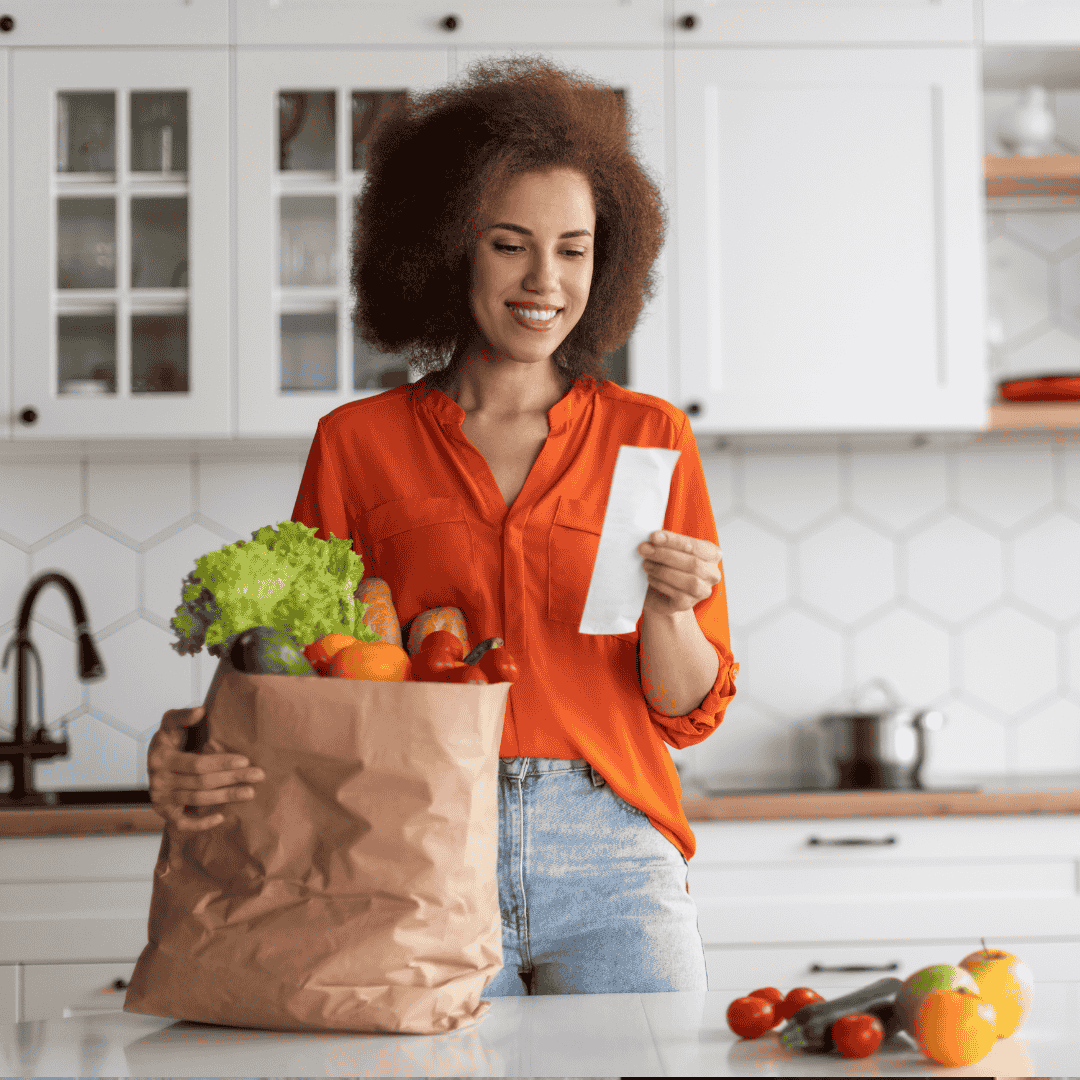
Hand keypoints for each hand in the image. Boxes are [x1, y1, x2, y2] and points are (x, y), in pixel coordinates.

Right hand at [147, 706, 264, 831]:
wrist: (155, 761)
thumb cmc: (170, 740)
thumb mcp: (171, 724)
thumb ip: (183, 716)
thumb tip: (201, 710)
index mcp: (161, 757)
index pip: (197, 764)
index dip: (222, 762)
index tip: (246, 759)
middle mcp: (158, 780)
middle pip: (202, 783)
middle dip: (232, 778)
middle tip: (258, 775)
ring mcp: (160, 798)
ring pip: (198, 800)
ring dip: (226, 797)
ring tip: (250, 792)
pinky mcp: (164, 812)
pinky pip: (183, 823)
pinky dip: (201, 823)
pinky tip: (222, 817)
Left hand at [638, 530, 721, 617]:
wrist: (659, 594)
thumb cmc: (667, 566)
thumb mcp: (668, 550)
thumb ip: (665, 543)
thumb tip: (652, 540)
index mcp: (712, 554)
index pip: (696, 546)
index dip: (674, 540)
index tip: (654, 536)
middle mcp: (712, 573)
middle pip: (693, 563)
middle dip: (665, 555)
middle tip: (644, 549)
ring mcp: (703, 591)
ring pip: (690, 581)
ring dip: (663, 571)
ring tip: (646, 564)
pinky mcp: (689, 604)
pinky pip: (678, 594)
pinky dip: (661, 584)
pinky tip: (651, 577)